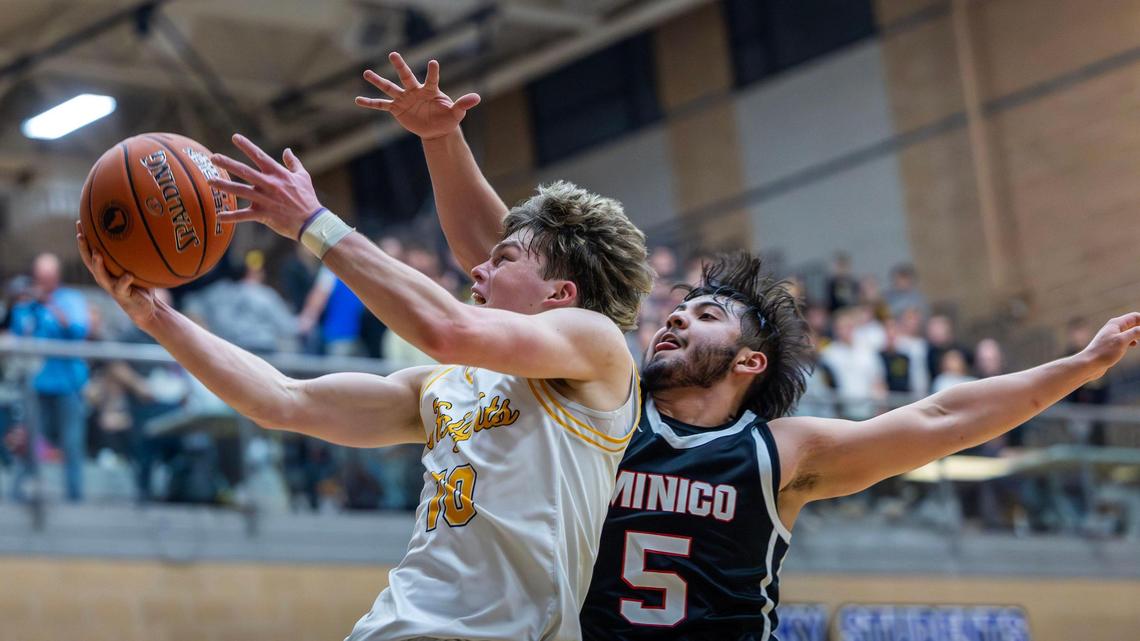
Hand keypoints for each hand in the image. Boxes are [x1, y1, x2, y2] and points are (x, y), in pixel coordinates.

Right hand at [76, 221, 159, 326]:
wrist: (147, 308)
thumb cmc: (141, 284)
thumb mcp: (137, 266)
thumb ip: (135, 253)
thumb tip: (143, 229)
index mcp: (105, 269)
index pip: (90, 251)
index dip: (84, 238)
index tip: (79, 222)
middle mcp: (104, 277)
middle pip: (89, 261)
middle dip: (83, 248)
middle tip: (80, 235)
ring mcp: (111, 287)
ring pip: (101, 275)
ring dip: (97, 264)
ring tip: (97, 254)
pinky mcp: (122, 295)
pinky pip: (122, 287)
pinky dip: (124, 281)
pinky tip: (128, 275)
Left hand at [207, 134, 322, 238]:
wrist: (311, 222)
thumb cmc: (308, 198)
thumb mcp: (303, 177)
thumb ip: (293, 163)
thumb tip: (287, 150)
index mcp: (278, 174)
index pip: (259, 156)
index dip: (247, 146)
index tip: (234, 137)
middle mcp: (269, 184)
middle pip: (244, 171)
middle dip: (228, 163)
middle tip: (213, 157)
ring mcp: (265, 200)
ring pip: (240, 191)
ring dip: (224, 186)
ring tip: (210, 181)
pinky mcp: (263, 215)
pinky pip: (244, 216)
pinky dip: (231, 217)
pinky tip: (219, 217)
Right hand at [356, 52, 480, 140]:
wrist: (437, 129)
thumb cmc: (447, 118)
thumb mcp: (456, 113)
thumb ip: (463, 104)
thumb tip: (477, 98)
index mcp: (430, 90)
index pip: (432, 78)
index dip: (433, 71)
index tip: (434, 62)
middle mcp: (415, 91)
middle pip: (406, 76)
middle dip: (400, 66)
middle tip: (393, 54)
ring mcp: (404, 99)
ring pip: (390, 88)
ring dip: (378, 81)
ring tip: (366, 73)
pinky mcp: (397, 109)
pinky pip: (381, 105)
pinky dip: (370, 103)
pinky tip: (357, 100)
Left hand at [1079, 312, 1139, 376]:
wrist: (1089, 364)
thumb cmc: (1105, 351)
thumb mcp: (1123, 340)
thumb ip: (1136, 332)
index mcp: (1116, 323)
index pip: (1135, 316)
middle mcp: (1113, 328)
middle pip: (1133, 323)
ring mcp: (1112, 336)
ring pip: (1129, 331)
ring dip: (1138, 334)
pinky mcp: (1111, 345)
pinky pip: (1124, 339)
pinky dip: (1132, 340)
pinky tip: (1134, 345)